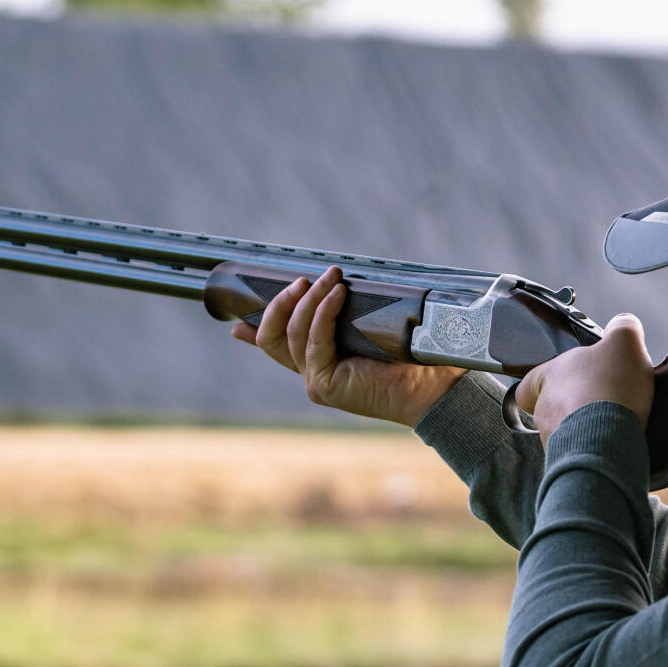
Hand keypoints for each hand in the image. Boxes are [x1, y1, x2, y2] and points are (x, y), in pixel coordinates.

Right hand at [234, 266, 466, 426]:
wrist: (431, 388)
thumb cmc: (410, 357)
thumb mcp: (370, 327)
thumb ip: (346, 314)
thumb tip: (338, 282)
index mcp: (320, 363)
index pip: (276, 348)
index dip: (252, 336)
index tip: (235, 325)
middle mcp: (312, 374)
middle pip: (272, 337)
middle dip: (281, 302)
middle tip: (304, 280)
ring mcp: (315, 381)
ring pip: (291, 333)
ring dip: (308, 299)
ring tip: (331, 279)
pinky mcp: (324, 385)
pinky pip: (313, 339)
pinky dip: (324, 311)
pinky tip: (339, 294)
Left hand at [514, 313, 652, 444]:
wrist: (608, 442)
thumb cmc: (609, 389)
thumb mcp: (624, 342)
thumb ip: (623, 328)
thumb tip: (624, 323)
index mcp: (548, 376)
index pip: (530, 380)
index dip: (543, 380)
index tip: (561, 381)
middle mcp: (544, 410)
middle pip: (551, 407)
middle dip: (573, 406)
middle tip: (601, 402)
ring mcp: (554, 439)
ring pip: (565, 432)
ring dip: (584, 429)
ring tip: (612, 424)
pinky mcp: (570, 462)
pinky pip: (580, 454)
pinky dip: (594, 448)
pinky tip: (615, 443)